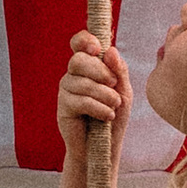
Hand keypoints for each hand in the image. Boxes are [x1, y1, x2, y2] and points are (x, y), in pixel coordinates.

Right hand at [56, 32, 131, 148]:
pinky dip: (98, 108)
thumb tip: (110, 50)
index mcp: (88, 66)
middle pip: (78, 60)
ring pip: (81, 82)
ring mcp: (66, 90)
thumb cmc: (114, 117)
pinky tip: (107, 116)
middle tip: (114, 84)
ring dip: (104, 94)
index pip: (79, 43)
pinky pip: (79, 100)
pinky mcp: (63, 107)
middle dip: (100, 71)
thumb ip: (119, 70)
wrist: (105, 147)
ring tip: (114, 107)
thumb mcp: (123, 91)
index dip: (84, 40)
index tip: (97, 49)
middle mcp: (74, 75)